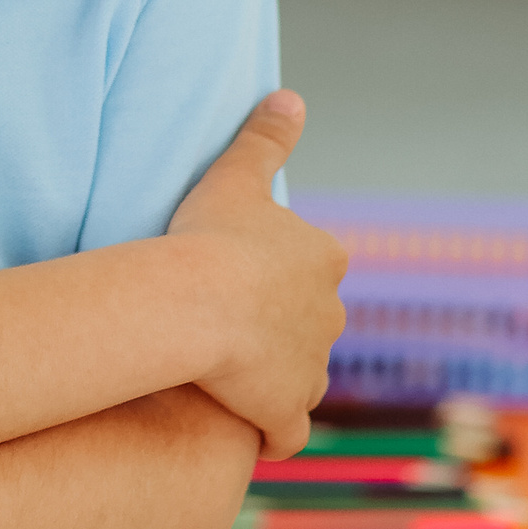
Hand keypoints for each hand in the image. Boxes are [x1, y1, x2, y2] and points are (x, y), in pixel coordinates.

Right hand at [166, 92, 346, 458]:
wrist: (197, 305)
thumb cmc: (211, 236)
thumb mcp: (236, 175)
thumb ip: (264, 138)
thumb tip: (290, 96)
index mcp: (324, 260)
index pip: (311, 271)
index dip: (275, 277)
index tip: (237, 280)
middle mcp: (330, 316)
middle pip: (310, 326)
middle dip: (279, 332)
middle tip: (225, 328)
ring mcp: (311, 369)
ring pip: (300, 379)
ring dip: (273, 382)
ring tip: (227, 379)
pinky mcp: (286, 414)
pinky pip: (284, 432)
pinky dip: (269, 432)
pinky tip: (241, 428)